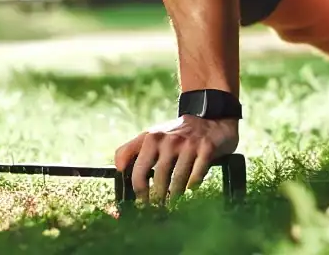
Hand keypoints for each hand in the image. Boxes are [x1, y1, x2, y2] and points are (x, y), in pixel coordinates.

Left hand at [114, 114, 238, 203]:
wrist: (210, 122)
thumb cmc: (176, 135)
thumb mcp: (153, 135)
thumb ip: (131, 148)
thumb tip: (118, 167)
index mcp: (152, 137)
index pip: (139, 168)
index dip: (139, 188)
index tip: (141, 202)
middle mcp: (170, 139)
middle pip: (159, 176)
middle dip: (157, 196)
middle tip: (158, 207)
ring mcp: (189, 143)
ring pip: (178, 178)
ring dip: (175, 194)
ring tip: (172, 202)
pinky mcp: (206, 148)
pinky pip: (197, 173)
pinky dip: (193, 185)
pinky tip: (191, 189)